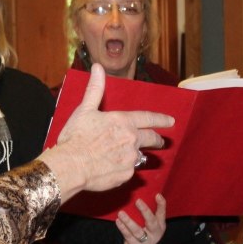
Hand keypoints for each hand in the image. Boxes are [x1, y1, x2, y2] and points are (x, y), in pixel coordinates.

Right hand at [40, 64, 173, 199]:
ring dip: (137, 155)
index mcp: (123, 122)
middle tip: (159, 141)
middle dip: (157, 139)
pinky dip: (122, 169)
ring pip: (140, 156)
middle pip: (152, 139)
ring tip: (125, 156)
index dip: (161, 119)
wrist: (71, 166)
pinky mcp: (126, 175)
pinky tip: (110, 168)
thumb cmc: (76, 137)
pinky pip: (128, 171)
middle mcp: (131, 140)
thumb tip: (97, 68)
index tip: (171, 121)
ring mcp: (130, 159)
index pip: (148, 118)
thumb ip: (95, 89)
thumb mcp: (85, 110)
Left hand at [117, 194, 166, 243]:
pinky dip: (123, 229)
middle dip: (145, 211)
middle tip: (138, 201)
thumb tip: (142, 193)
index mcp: (160, 225)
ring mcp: (147, 242)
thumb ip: (149, 210)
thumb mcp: (151, 222)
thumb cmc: (145, 230)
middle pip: (151, 222)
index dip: (161, 205)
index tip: (157, 195)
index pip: (162, 213)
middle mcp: (156, 234)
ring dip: (128, 222)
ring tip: (121, 213)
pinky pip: (129, 237)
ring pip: (138, 231)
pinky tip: (118, 221)